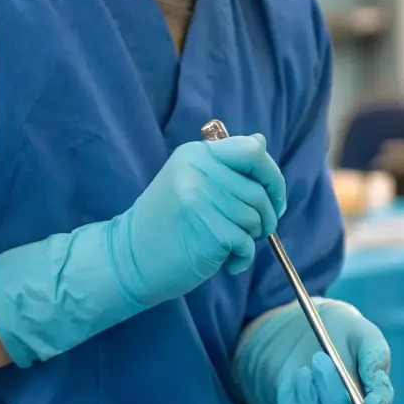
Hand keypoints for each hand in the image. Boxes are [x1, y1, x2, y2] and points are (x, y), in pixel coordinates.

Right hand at [0, 133, 285, 367]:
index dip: (272, 176)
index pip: (253, 151)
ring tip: (230, 245)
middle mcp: (198, 171)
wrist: (129, 259)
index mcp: (196, 154)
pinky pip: (247, 243)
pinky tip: (226, 262)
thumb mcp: (191, 182)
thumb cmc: (166, 224)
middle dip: (268, 215)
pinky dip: (243, 257)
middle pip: (260, 189)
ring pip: (256, 217)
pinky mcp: (208, 230)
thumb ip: (227, 165)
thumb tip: (261, 141)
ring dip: (252, 237)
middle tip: (257, 231)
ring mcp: (201, 199)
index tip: (274, 198)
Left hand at [233, 298, 392, 403]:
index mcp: (377, 396)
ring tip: (317, 358)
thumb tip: (376, 385)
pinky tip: (304, 373)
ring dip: (315, 380)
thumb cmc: (346, 335)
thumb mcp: (364, 336)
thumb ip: (375, 358)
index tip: (371, 403)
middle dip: (331, 384)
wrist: (309, 331)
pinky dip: (300, 385)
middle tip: (321, 357)